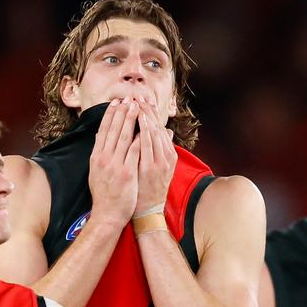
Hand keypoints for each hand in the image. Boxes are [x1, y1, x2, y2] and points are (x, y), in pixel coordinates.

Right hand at [88, 100, 139, 225]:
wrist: (107, 214)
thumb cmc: (104, 195)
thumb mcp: (96, 172)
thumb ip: (100, 154)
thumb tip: (101, 138)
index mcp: (96, 157)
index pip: (104, 131)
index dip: (110, 115)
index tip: (116, 103)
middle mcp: (104, 158)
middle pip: (114, 130)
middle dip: (122, 112)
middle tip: (129, 98)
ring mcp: (115, 165)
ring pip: (124, 137)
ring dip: (131, 120)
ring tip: (137, 107)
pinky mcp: (127, 173)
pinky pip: (135, 152)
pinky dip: (140, 139)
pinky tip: (145, 128)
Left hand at [133, 98, 176, 213]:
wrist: (147, 211)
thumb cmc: (149, 190)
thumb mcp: (159, 168)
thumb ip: (162, 149)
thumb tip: (165, 132)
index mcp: (168, 156)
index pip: (159, 129)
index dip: (151, 114)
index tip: (144, 101)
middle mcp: (166, 157)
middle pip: (157, 128)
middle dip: (148, 111)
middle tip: (139, 96)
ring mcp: (159, 162)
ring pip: (154, 134)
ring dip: (146, 117)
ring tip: (139, 103)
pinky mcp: (151, 168)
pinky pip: (147, 146)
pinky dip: (145, 132)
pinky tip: (140, 121)